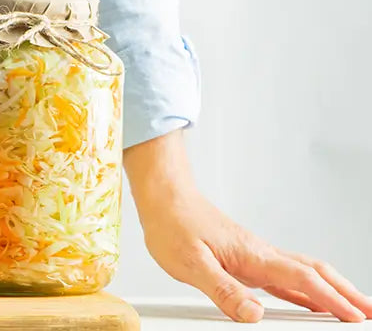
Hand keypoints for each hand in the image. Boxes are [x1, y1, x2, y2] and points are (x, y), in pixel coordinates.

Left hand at [125, 131, 371, 322]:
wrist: (164, 198)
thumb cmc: (173, 225)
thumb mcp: (190, 264)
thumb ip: (223, 290)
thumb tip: (254, 314)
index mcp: (253, 256)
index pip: (303, 281)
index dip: (332, 301)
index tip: (355, 318)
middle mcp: (261, 254)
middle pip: (317, 273)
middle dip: (347, 293)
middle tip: (370, 313)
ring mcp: (257, 255)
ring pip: (306, 273)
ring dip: (333, 290)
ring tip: (352, 310)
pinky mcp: (247, 257)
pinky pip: (286, 275)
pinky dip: (307, 289)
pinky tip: (310, 302)